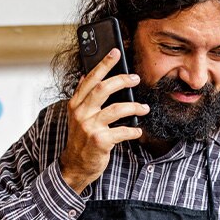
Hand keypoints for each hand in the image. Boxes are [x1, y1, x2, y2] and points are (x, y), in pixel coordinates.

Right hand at [60, 48, 149, 193]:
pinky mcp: (100, 141)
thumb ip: (82, 97)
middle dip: (122, 80)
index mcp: (75, 104)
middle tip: (136, 78)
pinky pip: (122, 131)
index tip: (115, 53)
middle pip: (103, 89)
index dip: (104, 64)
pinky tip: (138, 130)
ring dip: (134, 106)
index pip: (90, 79)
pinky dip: (133, 131)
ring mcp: (90, 127)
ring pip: (116, 109)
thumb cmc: (80, 141)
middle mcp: (81, 113)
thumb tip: (85, 76)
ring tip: (144, 108)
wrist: (75, 166)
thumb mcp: (76, 116)